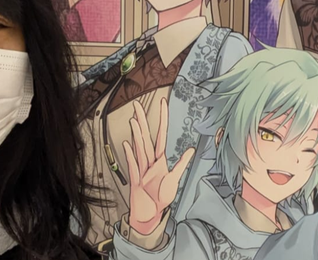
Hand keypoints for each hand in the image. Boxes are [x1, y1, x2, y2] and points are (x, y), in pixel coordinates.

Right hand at [123, 99, 194, 235]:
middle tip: (137, 104)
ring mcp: (141, 170)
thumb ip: (182, 164)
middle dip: (143, 120)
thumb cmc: (160, 197)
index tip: (162, 103)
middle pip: (145, 138)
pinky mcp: (136, 181)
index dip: (162, 119)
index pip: (161, 135)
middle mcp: (149, 162)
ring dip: (137, 135)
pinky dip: (130, 156)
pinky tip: (126, 144)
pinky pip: (133, 166)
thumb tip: (191, 150)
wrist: (149, 214)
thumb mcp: (174, 180)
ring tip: (134, 120)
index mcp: (159, 160)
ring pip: (139, 149)